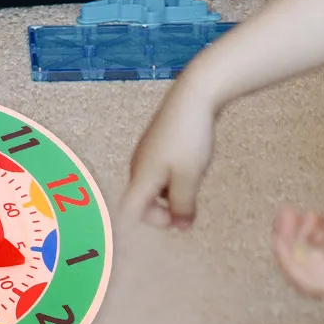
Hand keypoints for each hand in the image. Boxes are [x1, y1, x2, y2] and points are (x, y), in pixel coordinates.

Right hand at [121, 76, 219, 227]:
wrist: (193, 96)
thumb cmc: (189, 138)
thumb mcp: (189, 178)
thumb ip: (182, 206)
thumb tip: (180, 226)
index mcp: (141, 176)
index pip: (129, 212)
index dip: (150, 222)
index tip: (174, 216)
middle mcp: (138, 166)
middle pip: (141, 200)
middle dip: (164, 208)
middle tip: (189, 202)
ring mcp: (146, 153)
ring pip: (153, 186)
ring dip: (171, 192)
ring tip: (192, 179)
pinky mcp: (156, 144)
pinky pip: (159, 171)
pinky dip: (173, 177)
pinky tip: (191, 165)